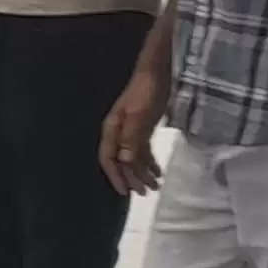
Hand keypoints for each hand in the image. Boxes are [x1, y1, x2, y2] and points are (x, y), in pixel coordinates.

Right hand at [97, 62, 169, 194]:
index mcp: (113, 130)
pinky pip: (143, 150)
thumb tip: (125, 162)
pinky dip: (149, 162)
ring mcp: (130, 131)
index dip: (116, 176)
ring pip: (133, 158)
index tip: (126, 192)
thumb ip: (132, 138)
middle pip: (122, 162)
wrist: (155, 73)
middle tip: (146, 193)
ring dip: (143, 173)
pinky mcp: (142, 129)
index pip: (109, 159)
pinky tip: (158, 171)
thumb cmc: (146, 92)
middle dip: (132, 178)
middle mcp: (119, 134)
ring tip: (155, 186)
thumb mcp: (140, 115)